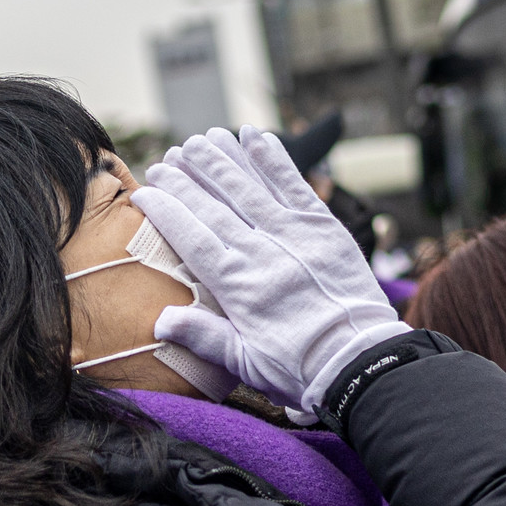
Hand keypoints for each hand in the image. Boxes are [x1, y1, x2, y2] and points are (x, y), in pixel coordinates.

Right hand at [131, 126, 410, 415]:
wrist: (361, 364)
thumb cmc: (301, 370)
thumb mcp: (245, 363)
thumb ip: (203, 337)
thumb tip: (160, 320)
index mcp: (237, 285)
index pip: (190, 236)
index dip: (165, 209)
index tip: (144, 190)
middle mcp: (262, 252)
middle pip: (214, 206)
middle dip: (186, 178)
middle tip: (166, 159)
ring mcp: (295, 235)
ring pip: (249, 188)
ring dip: (223, 159)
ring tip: (201, 139)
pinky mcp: (324, 227)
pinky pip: (294, 184)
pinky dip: (273, 157)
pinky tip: (254, 134)